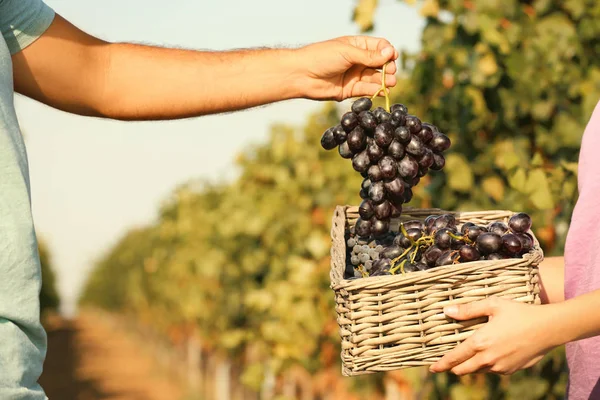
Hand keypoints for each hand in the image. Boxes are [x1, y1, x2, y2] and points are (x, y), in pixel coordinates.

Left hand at [295, 36, 397, 100]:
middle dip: (388, 67)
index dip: (387, 52)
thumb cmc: (322, 57)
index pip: (379, 47)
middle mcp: (357, 60)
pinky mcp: (349, 90)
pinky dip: (375, 90)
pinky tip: (383, 90)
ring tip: (391, 82)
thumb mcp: (347, 53)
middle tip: (392, 71)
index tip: (392, 57)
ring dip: (384, 80)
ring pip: (374, 78)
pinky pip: (366, 90)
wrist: (302, 75)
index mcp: (356, 45)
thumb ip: (369, 56)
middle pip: (379, 63)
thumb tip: (390, 53)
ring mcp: (353, 75)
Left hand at [429, 297, 556, 374]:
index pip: (455, 357)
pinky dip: (486, 365)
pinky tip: (488, 354)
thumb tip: (446, 311)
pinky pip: (492, 370)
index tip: (432, 368)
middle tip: (445, 364)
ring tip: (465, 357)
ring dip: (469, 367)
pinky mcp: (511, 370)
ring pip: (477, 371)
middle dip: (452, 368)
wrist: (549, 328)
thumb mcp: (493, 305)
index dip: (442, 364)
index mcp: (480, 342)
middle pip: (463, 369)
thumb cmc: (520, 312)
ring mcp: (500, 367)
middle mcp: (488, 358)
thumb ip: (468, 310)